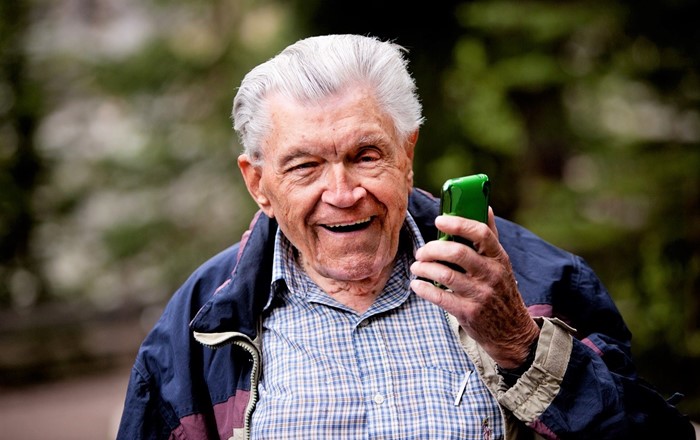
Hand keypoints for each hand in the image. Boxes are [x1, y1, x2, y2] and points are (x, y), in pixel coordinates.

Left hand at [410, 208, 539, 368]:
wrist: (511, 332)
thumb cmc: (500, 290)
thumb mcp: (501, 263)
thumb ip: (490, 237)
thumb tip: (485, 205)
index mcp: (499, 258)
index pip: (481, 233)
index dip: (458, 224)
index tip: (438, 221)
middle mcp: (491, 274)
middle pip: (457, 253)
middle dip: (432, 249)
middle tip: (421, 252)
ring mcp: (480, 294)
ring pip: (445, 274)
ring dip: (424, 268)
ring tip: (416, 267)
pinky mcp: (469, 313)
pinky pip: (439, 297)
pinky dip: (423, 288)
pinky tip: (416, 284)